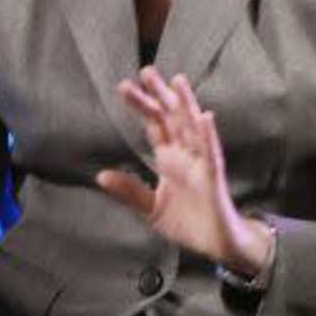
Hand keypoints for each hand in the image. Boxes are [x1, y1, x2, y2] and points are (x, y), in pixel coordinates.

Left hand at [99, 68, 272, 276]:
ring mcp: (201, 164)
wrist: (215, 245)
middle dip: (160, 95)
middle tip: (146, 70)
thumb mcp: (151, 208)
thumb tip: (101, 175)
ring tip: (178, 80)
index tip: (125, 86)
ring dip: (186, 104)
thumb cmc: (187, 223)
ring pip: (193, 128)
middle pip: (172, 118)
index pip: (154, 126)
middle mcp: (186, 156)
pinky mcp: (214, 178)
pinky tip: (204, 117)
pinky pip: (211, 154)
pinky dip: (208, 135)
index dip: (142, 106)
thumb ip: (129, 191)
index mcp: (170, 160)